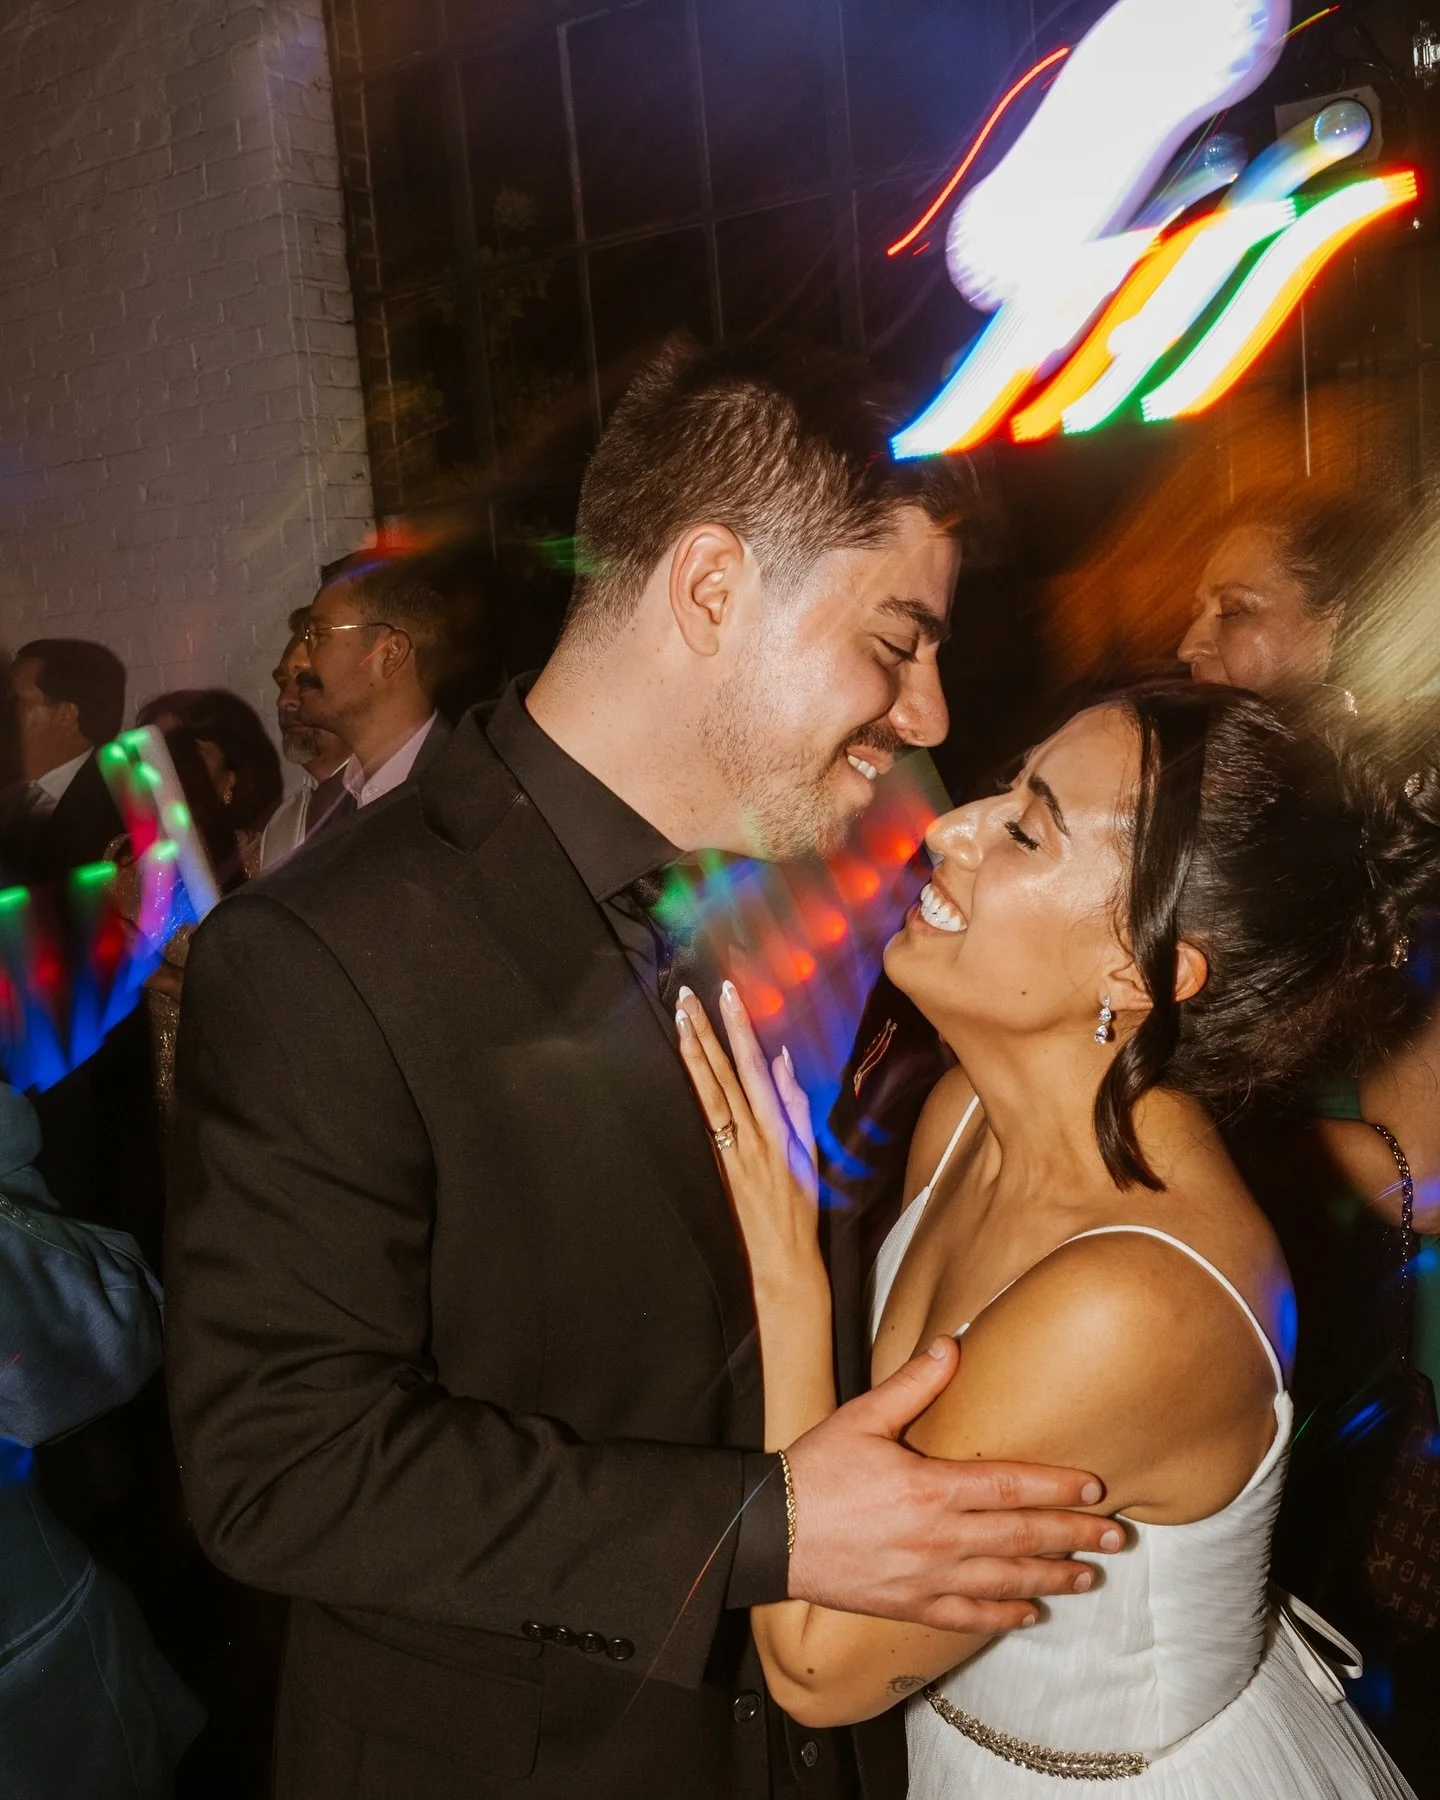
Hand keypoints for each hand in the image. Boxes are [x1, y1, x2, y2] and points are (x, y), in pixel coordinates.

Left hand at [676, 983, 819, 1271]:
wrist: (783, 1260)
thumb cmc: (800, 1208)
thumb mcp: (810, 1154)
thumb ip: (796, 1105)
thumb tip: (781, 1059)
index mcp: (777, 1130)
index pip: (755, 1069)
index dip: (740, 1030)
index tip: (728, 996)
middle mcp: (750, 1137)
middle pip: (724, 1075)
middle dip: (706, 1033)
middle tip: (687, 996)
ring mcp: (729, 1152)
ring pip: (708, 1094)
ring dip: (692, 1055)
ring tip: (679, 1021)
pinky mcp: (715, 1167)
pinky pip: (702, 1122)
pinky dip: (693, 1091)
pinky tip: (682, 1068)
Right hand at [787, 1335, 1121, 1632]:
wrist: (770, 1535)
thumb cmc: (814, 1471)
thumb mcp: (861, 1417)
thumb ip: (912, 1384)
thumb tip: (952, 1346)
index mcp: (930, 1487)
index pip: (1011, 1487)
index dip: (1057, 1487)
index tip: (1095, 1488)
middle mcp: (938, 1537)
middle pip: (1021, 1538)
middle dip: (1074, 1536)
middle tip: (1118, 1537)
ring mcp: (927, 1578)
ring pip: (1005, 1581)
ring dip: (1052, 1577)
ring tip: (1090, 1575)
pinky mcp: (909, 1606)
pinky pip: (968, 1617)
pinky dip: (1003, 1616)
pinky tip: (1030, 1613)